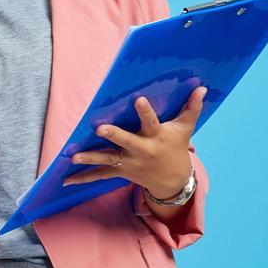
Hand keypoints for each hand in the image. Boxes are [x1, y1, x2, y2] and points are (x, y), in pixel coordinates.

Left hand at [62, 87, 208, 198]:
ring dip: (90, 158)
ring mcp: (128, 163)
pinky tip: (65, 180)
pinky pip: (99, 175)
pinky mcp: (119, 171)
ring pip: (107, 160)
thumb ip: (192, 108)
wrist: (172, 180)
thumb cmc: (177, 148)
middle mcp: (141, 151)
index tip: (139, 99)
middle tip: (99, 128)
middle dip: (113, 135)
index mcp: (155, 137)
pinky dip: (82, 178)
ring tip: (73, 157)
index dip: (145, 111)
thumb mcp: (185, 129)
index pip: (151, 122)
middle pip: (126, 142)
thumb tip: (202, 87)